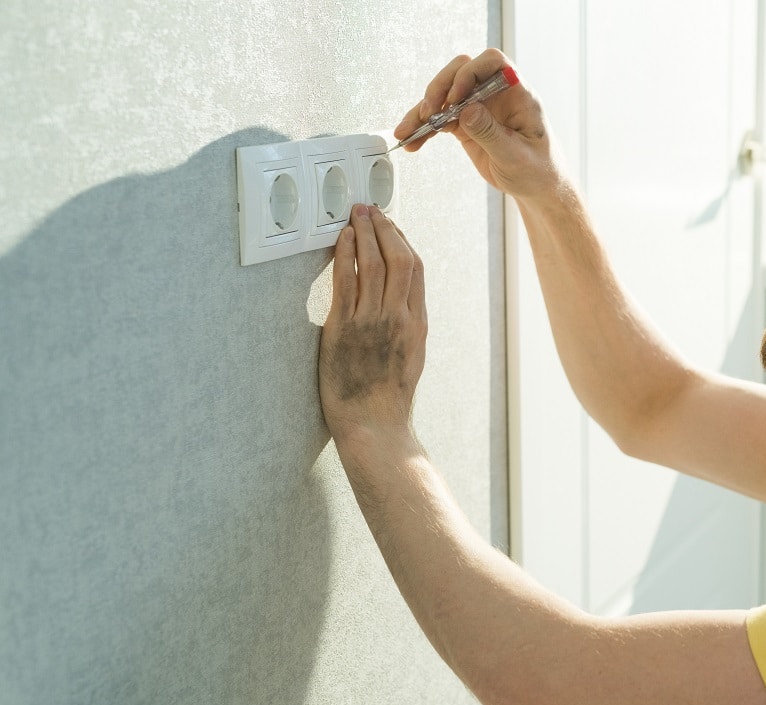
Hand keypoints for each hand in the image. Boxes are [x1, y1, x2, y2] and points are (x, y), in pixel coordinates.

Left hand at [318, 204, 426, 442]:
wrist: (374, 425)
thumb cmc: (388, 399)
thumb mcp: (411, 358)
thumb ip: (408, 327)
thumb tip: (400, 303)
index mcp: (418, 324)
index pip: (416, 269)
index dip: (402, 240)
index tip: (389, 225)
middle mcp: (400, 318)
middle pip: (398, 258)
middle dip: (383, 227)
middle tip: (369, 209)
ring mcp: (373, 321)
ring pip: (372, 263)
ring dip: (363, 232)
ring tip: (353, 215)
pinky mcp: (344, 328)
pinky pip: (346, 281)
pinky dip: (344, 255)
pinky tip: (340, 240)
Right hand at [394, 49, 563, 200]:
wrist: (537, 189)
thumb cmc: (538, 171)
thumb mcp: (516, 156)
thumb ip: (491, 133)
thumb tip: (466, 111)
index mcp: (517, 94)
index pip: (492, 62)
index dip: (471, 72)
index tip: (456, 97)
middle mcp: (496, 95)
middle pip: (461, 72)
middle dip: (440, 89)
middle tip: (427, 113)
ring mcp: (479, 108)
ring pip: (445, 96)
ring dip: (423, 111)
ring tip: (406, 131)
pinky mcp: (466, 125)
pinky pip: (440, 119)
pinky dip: (425, 129)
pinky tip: (412, 141)